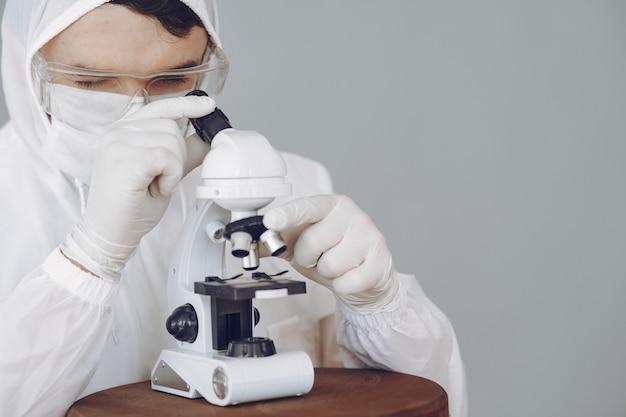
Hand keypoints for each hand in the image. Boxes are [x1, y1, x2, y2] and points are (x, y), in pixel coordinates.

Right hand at [61, 95, 215, 279]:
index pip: (161, 107)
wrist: (109, 234)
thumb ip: (181, 153)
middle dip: (177, 157)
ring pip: (172, 142)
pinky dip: (169, 177)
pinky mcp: (124, 159)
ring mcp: (117, 143)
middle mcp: (117, 131)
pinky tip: (152, 189)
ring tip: (151, 185)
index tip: (209, 106)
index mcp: (123, 130)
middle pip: (172, 127)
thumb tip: (206, 139)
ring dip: (172, 170)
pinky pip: (167, 158)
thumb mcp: (162, 173)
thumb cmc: (130, 207)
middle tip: (157, 179)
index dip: (187, 106)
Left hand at [263, 194, 399, 311]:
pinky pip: (347, 282)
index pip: (307, 206)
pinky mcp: (380, 261)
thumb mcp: (301, 244)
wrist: (366, 274)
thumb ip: (276, 241)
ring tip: (335, 266)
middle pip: (314, 241)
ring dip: (327, 272)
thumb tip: (247, 243)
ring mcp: (370, 236)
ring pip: (331, 264)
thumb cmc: (332, 253)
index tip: (271, 221)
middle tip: (317, 257)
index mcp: (331, 205)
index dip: (288, 214)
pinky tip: (349, 276)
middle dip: (309, 256)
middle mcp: (353, 215)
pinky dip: (342, 285)